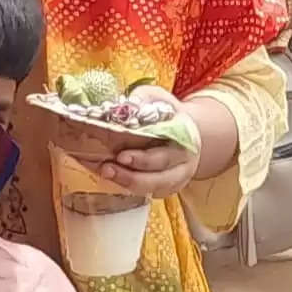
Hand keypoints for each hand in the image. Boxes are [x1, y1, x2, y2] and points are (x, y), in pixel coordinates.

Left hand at [46, 102, 199, 204]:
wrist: (184, 132)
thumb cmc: (167, 114)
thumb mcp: (158, 97)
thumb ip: (144, 98)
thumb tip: (128, 105)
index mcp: (186, 139)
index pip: (166, 152)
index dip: (144, 158)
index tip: (121, 156)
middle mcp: (184, 163)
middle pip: (159, 175)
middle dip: (131, 174)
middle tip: (107, 167)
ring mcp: (176, 178)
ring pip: (153, 188)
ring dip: (127, 183)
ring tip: (105, 172)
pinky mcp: (165, 188)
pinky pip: (147, 193)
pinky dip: (127, 187)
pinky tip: (109, 178)